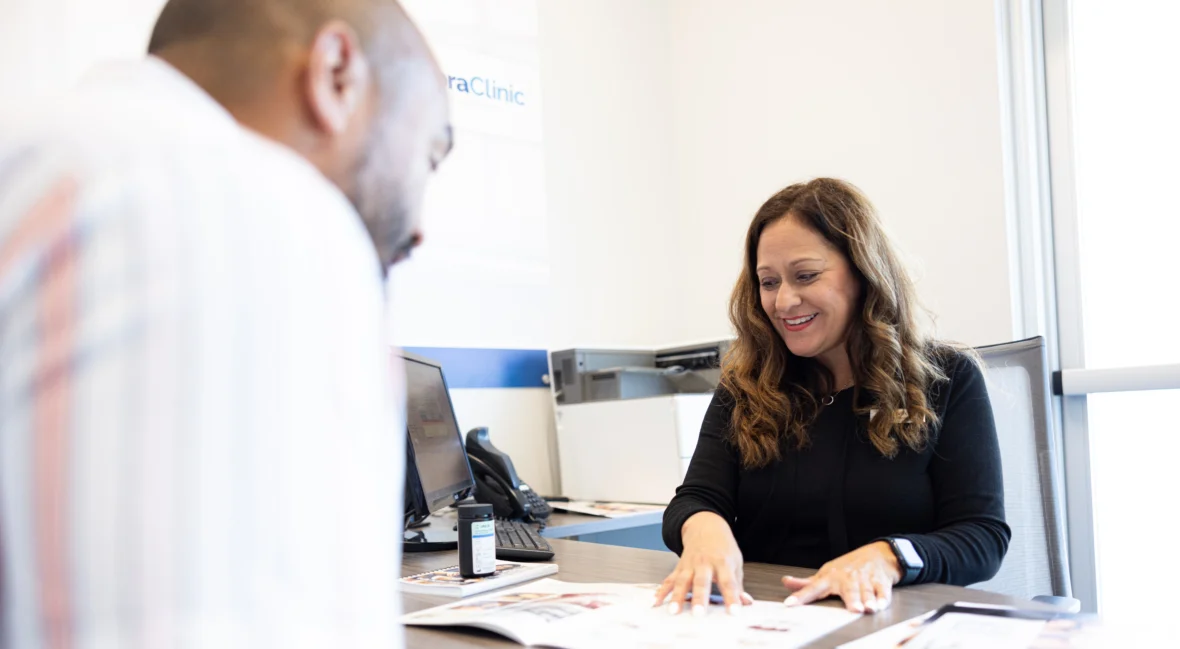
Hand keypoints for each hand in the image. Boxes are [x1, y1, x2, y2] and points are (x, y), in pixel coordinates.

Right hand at [652, 511, 753, 615]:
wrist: (705, 527)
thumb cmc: (722, 547)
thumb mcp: (735, 562)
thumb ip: (738, 585)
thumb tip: (745, 603)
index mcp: (722, 562)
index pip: (728, 582)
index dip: (732, 598)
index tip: (734, 612)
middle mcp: (704, 563)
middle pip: (701, 582)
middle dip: (699, 598)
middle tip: (698, 614)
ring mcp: (689, 565)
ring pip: (682, 581)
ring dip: (677, 597)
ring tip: (674, 611)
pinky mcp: (679, 567)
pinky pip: (669, 580)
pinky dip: (662, 591)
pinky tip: (656, 601)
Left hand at [781, 541, 901, 613]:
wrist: (877, 554)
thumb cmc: (848, 567)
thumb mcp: (826, 573)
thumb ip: (807, 584)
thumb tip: (786, 582)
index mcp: (830, 577)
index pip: (813, 587)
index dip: (801, 596)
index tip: (790, 604)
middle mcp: (847, 578)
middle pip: (849, 590)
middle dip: (852, 599)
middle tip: (853, 609)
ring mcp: (865, 579)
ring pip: (866, 591)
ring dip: (868, 600)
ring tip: (868, 608)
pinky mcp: (881, 581)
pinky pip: (882, 591)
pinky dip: (883, 597)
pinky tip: (882, 604)